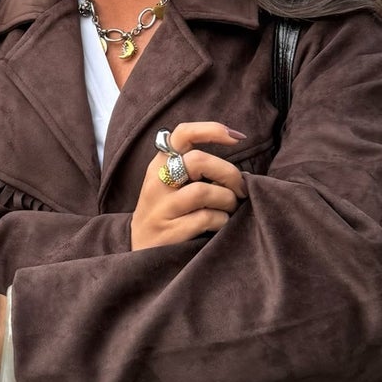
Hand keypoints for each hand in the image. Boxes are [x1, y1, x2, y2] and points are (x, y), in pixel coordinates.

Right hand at [131, 122, 246, 249]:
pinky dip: (222, 220)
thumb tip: (242, 173)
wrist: (140, 252)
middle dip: (229, 173)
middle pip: (198, 160)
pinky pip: (206, 219)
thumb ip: (196, 171)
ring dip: (228, 200)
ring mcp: (161, 208)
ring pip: (203, 191)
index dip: (212, 130)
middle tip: (240, 188)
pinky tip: (220, 224)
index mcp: (160, 163)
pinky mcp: (168, 232)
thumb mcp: (171, 184)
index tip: (237, 137)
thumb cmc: (167, 213)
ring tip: (230, 208)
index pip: (182, 134)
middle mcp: (157, 182)